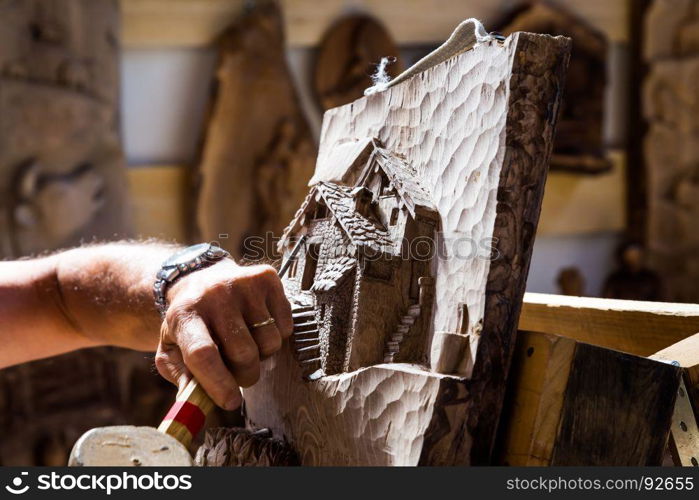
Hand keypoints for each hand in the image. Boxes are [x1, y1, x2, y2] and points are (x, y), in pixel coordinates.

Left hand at [154, 260, 291, 409]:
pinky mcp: (267, 278)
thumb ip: (183, 379)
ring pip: (269, 343)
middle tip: (237, 373)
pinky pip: (285, 327)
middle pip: (243, 353)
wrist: (203, 278)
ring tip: (246, 344)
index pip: (203, 353)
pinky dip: (276, 335)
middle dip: (244, 375)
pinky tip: (258, 326)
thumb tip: (199, 405)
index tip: (230, 402)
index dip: (219, 383)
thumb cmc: (191, 321)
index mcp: (184, 315)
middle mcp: (214, 294)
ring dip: (261, 355)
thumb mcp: (172, 349)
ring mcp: (243, 284)